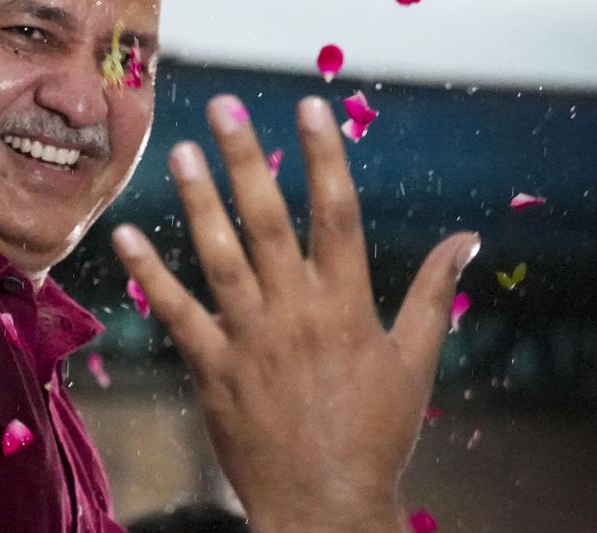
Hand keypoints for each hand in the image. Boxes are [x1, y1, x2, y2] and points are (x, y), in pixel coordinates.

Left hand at [112, 95, 478, 532]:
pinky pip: (176, 313)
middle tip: (224, 106)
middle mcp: (296, 311)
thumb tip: (469, 238)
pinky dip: (149, 274)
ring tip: (180, 149)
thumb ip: (433, 292)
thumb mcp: (416, 362)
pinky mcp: (212, 367)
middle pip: (269, 220)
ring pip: (219, 256)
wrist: (326, 510)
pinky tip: (126, 235)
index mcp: (346, 304)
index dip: (323, 155)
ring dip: (199, 201)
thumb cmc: (376, 434)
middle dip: (247, 158)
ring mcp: (250, 338)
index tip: (309, 104)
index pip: (337, 213)